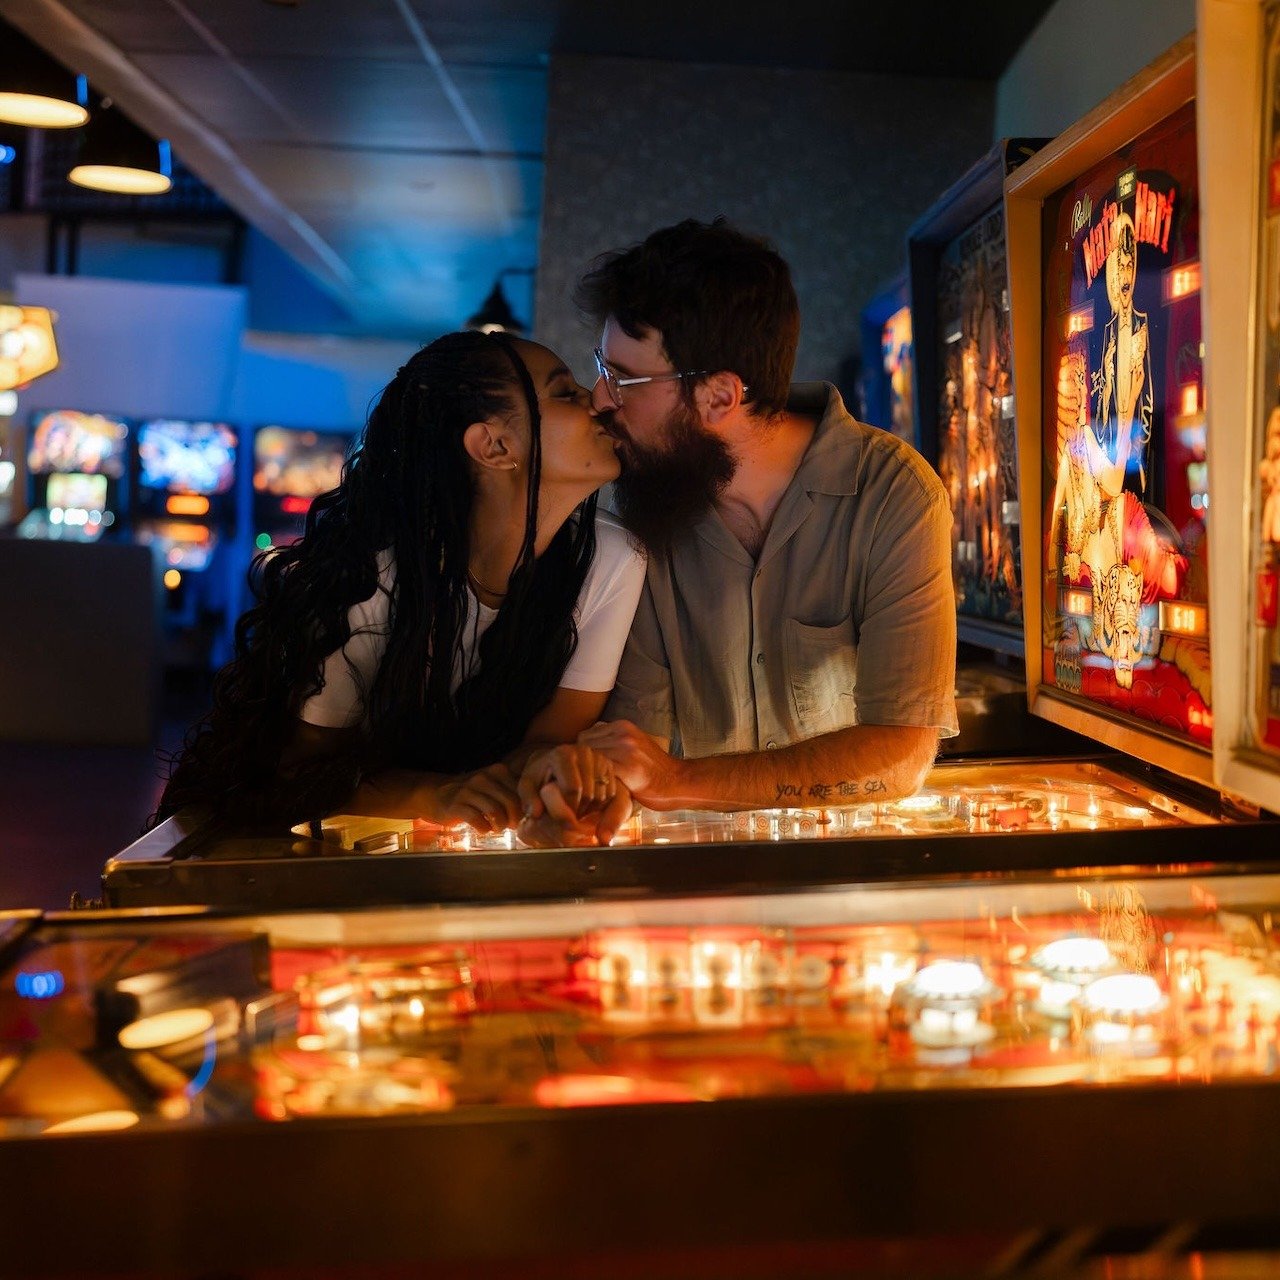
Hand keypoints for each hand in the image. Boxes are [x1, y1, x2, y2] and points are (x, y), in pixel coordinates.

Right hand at [427, 762, 521, 833]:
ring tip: (497, 828)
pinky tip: (483, 828)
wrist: (437, 793)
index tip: (523, 817)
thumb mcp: (494, 786)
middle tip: (510, 826)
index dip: (525, 808)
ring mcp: (469, 789)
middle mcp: (485, 777)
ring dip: (499, 825)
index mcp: (498, 771)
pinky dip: (483, 828)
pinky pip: (477, 819)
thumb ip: (513, 793)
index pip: (522, 791)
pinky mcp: (456, 804)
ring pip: (495, 812)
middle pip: (511, 802)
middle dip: (514, 819)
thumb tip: (534, 810)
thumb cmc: (473, 794)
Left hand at [517, 744, 632, 845]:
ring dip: (589, 809)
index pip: (572, 789)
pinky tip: (585, 802)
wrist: (553, 763)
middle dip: (578, 810)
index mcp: (562, 754)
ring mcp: (598, 757)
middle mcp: (584, 752)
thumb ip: (528, 800)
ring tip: (575, 806)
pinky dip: (598, 804)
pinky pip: (609, 795)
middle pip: (589, 794)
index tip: (559, 814)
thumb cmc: (540, 777)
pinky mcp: (608, 765)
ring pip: (601, 796)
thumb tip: (535, 813)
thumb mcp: (527, 786)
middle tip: (567, 813)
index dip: (567, 808)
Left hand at [576, 720, 679, 807]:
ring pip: (588, 759)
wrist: (679, 782)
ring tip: (592, 790)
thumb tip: (583, 748)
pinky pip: (599, 772)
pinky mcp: (627, 765)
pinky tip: (601, 794)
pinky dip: (596, 784)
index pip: (585, 737)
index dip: (580, 756)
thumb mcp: (633, 747)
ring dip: (587, 775)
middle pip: (583, 747)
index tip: (583, 772)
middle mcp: (622, 732)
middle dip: (581, 765)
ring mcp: (625, 747)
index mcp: (622, 726)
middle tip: (584, 783)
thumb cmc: (653, 770)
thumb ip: (611, 743)